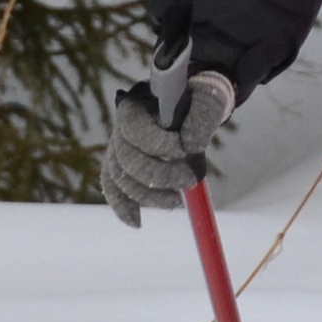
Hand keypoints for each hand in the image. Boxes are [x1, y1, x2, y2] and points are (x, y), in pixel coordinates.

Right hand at [99, 69, 233, 223]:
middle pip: (126, 160)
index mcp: (136, 106)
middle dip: (158, 176)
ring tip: (177, 201)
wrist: (190, 104)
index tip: (186, 151)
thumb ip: (201, 117)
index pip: (135, 130)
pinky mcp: (122, 167)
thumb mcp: (207, 99)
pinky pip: (114, 189)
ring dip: (148, 196)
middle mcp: (119, 128)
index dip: (159, 145)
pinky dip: (123, 207)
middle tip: (189, 182)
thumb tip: (190, 147)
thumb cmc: (198, 99)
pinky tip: (137, 222)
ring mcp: (118, 149)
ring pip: (121, 179)